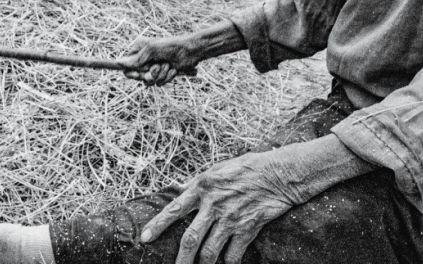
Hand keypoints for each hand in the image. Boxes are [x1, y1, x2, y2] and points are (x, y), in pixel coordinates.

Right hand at [118, 35, 201, 85]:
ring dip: (160, 75)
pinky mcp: (163, 74)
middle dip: (149, 74)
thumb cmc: (171, 46)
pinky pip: (159, 83)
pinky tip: (174, 70)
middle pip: (138, 76)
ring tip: (168, 65)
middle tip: (157, 67)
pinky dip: (167, 78)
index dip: (131, 73)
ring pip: (150, 81)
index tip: (138, 75)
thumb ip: (137, 59)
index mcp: (139, 49)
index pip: (126, 66)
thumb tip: (119, 63)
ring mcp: (154, 67)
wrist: (192, 51)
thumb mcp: (152, 50)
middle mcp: (144, 59)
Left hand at [140, 147, 312, 263]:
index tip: (144, 239)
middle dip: (180, 259)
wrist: (278, 173)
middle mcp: (213, 204)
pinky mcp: (248, 229)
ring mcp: (230, 218)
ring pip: (209, 252)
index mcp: (201, 187)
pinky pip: (233, 255)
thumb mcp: (216, 169)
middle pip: (190, 239)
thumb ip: (196, 184)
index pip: (173, 209)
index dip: (157, 225)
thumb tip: (177, 189)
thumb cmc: (246, 168)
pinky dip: (227, 263)